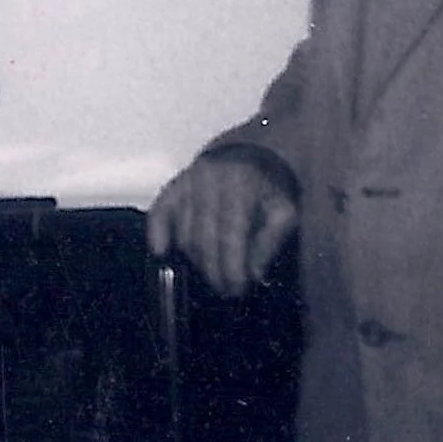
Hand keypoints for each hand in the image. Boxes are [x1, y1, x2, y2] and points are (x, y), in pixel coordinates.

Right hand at [146, 151, 297, 297]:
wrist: (252, 151)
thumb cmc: (271, 185)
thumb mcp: (285, 210)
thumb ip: (271, 241)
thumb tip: (253, 272)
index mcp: (241, 184)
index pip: (230, 235)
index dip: (232, 266)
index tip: (238, 288)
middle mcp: (210, 181)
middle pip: (204, 238)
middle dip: (214, 271)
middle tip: (226, 290)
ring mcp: (189, 181)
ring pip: (184, 232)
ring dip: (197, 260)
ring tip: (213, 274)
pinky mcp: (175, 184)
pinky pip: (159, 210)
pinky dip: (157, 231)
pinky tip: (162, 251)